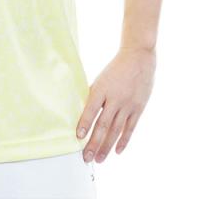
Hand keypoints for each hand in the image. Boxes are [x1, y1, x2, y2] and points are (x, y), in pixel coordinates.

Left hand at [76, 46, 155, 162]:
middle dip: (93, 143)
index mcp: (101, 89)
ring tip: (99, 159)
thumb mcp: (101, 79)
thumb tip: (84, 113)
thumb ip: (94, 96)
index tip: (78, 137)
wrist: (138, 58)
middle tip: (86, 158)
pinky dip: (123, 141)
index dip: (84, 124)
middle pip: (103, 125)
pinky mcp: (138, 108)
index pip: (91, 110)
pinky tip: (117, 151)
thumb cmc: (115, 69)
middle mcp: (115, 98)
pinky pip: (130, 128)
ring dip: (107, 146)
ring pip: (116, 130)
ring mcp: (128, 105)